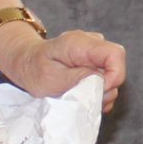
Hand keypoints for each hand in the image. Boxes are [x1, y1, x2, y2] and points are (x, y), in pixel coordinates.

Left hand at [0, 26, 126, 112]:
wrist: (26, 62)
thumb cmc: (34, 70)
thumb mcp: (49, 79)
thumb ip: (75, 79)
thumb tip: (100, 82)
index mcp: (81, 43)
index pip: (115, 54)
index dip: (115, 76)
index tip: (99, 92)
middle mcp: (93, 44)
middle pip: (116, 67)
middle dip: (105, 89)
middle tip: (83, 100)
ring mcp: (95, 53)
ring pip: (112, 76)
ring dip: (100, 92)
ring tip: (78, 98)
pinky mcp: (96, 63)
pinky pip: (106, 79)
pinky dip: (98, 92)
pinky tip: (82, 96)